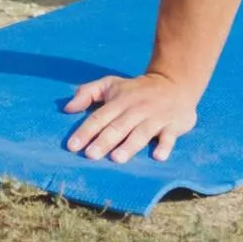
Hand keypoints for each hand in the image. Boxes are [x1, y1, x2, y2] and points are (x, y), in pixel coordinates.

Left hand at [63, 73, 198, 163]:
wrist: (175, 82)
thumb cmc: (136, 89)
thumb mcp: (111, 84)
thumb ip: (87, 93)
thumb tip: (67, 108)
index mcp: (119, 101)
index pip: (99, 117)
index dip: (86, 131)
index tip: (72, 146)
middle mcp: (136, 109)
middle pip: (118, 126)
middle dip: (104, 140)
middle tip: (91, 155)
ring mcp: (156, 117)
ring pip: (141, 132)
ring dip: (130, 145)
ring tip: (117, 158)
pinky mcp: (174, 125)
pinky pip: (169, 136)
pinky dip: (165, 145)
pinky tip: (158, 156)